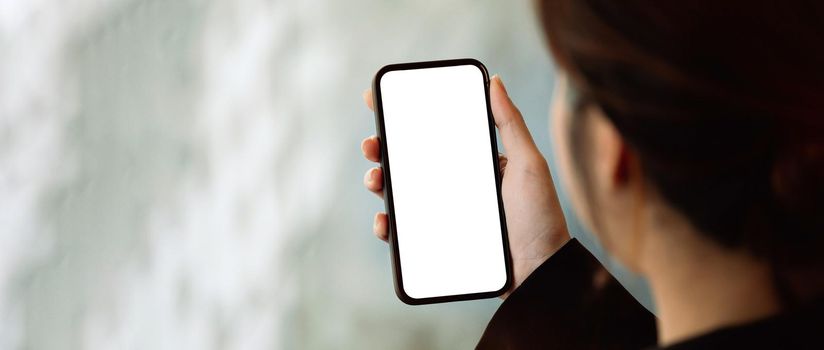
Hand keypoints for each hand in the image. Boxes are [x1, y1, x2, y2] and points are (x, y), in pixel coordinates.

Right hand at [361, 75, 570, 297]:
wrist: (540, 273)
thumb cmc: (540, 217)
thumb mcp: (529, 164)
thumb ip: (510, 123)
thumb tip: (495, 81)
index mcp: (474, 164)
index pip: (435, 137)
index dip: (405, 120)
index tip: (380, 104)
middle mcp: (456, 187)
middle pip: (410, 163)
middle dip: (383, 151)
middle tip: (372, 146)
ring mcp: (446, 215)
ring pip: (402, 195)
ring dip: (380, 184)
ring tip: (375, 180)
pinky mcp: (439, 243)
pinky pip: (406, 233)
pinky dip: (389, 225)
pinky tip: (385, 221)